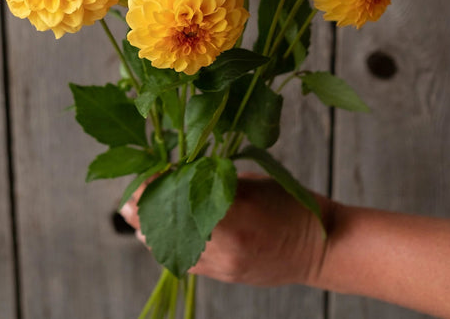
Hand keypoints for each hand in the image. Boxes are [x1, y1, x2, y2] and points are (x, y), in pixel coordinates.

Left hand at [120, 174, 331, 286]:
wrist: (323, 247)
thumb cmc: (290, 202)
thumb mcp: (252, 180)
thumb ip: (214, 179)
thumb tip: (180, 172)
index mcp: (233, 213)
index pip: (178, 199)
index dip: (153, 187)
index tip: (141, 174)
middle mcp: (224, 245)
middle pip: (168, 230)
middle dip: (144, 212)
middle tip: (126, 198)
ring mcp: (225, 266)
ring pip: (172, 252)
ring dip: (152, 233)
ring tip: (137, 215)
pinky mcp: (227, 277)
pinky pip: (189, 263)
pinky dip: (171, 248)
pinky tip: (160, 235)